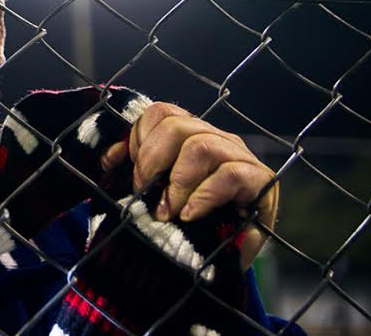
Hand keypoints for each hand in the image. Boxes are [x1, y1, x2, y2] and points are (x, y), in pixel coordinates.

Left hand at [101, 102, 278, 270]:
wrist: (228, 257)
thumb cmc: (190, 219)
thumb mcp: (159, 193)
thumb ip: (138, 171)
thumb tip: (109, 159)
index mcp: (191, 133)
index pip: (161, 113)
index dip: (139, 137)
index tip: (128, 169)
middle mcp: (216, 138)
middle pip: (177, 125)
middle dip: (151, 160)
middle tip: (143, 192)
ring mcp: (239, 156)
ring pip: (200, 146)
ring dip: (177, 182)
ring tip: (168, 211)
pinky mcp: (260, 181)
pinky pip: (229, 174)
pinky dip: (203, 196)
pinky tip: (190, 215)